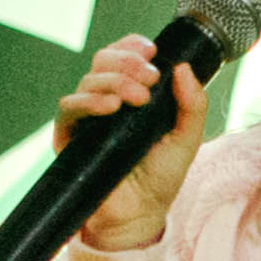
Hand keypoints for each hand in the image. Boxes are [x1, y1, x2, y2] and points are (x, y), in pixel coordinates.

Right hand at [58, 36, 208, 251]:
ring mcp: (86, 118)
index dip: (132, 45)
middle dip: (127, 62)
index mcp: (131, 94)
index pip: (123, 55)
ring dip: (114, 82)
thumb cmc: (160, 178)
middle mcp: (105, 100)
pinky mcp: (69, 137)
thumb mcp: (187, 139)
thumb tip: (183, 68)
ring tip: (137, 99)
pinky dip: (88, 102)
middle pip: (103, 60)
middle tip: (150, 78)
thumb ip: (192, 104)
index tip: (152, 51)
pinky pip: (69, 108)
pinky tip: (110, 108)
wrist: (140, 215)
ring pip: (88, 80)